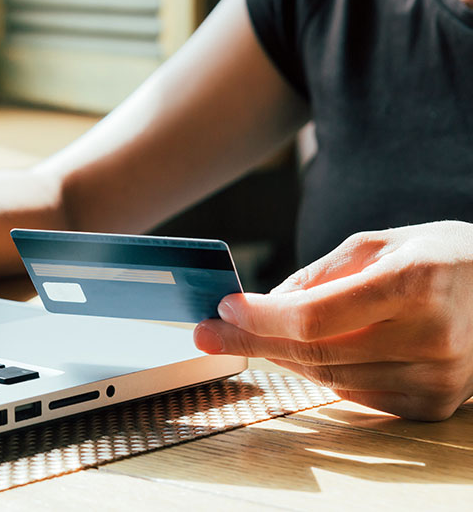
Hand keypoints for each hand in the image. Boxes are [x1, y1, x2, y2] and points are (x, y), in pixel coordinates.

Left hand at [194, 221, 472, 420]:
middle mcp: (432, 336)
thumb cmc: (439, 259)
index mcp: (417, 283)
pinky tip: (303, 352)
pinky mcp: (432, 404)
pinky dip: (320, 373)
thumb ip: (318, 275)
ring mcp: (437, 378)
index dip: (262, 317)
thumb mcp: (378, 244)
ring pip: (328, 377)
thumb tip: (263, 305)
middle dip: (252, 341)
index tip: (224, 308)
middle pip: (315, 352)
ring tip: (253, 335)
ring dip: (281, 356)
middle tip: (209, 333)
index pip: (316, 317)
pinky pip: (353, 393)